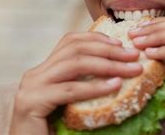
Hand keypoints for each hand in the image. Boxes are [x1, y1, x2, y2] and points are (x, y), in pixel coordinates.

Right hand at [9, 32, 142, 133]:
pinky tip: (115, 85)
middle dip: (108, 50)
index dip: (96, 38)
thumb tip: (119, 76)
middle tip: (134, 55)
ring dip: (108, 65)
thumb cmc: (51, 133)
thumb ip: (83, 87)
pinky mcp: (31, 102)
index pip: (70, 42)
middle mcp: (35, 74)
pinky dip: (94, 87)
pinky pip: (69, 90)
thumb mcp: (70, 104)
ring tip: (131, 69)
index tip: (121, 43)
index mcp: (43, 71)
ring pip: (74, 65)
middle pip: (75, 49)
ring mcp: (31, 87)